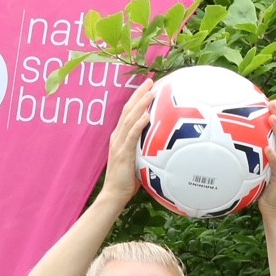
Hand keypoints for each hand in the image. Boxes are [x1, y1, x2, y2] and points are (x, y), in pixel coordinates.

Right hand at [98, 80, 154, 205]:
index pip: (128, 113)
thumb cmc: (127, 181)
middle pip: (128, 110)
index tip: (147, 87)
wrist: (114, 194)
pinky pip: (131, 136)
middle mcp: (118, 136)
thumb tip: (161, 147)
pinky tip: (147, 115)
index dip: (137, 98)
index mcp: (120, 137)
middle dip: (139, 94)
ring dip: (140, 104)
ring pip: (130, 119)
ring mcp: (119, 144)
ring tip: (150, 91)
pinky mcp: (123, 153)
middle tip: (150, 81)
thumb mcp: (138, 161)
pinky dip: (139, 124)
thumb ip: (145, 151)